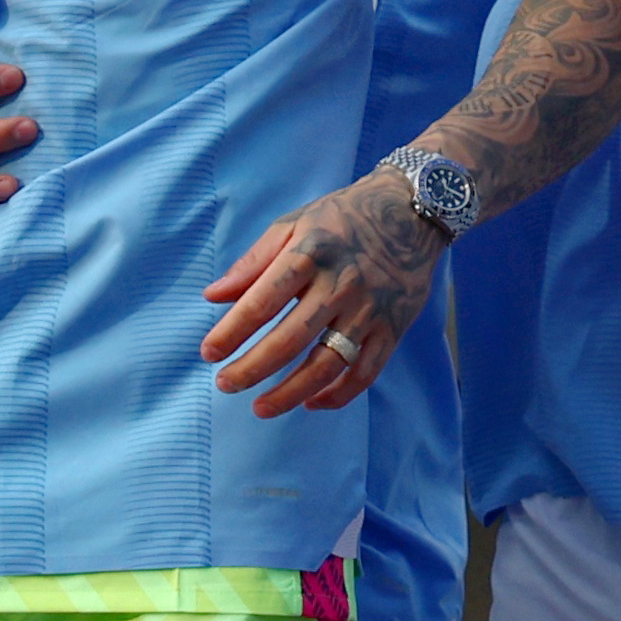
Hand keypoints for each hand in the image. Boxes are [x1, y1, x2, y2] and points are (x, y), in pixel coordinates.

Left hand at [202, 171, 442, 416]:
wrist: (412, 211)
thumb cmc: (342, 218)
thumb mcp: (294, 224)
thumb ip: (254, 262)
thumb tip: (213, 296)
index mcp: (309, 255)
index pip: (263, 301)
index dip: (232, 331)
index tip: (209, 352)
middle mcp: (340, 285)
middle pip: (291, 339)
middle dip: (252, 368)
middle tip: (225, 384)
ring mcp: (368, 310)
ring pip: (327, 364)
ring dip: (290, 392)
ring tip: (260, 408)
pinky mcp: (392, 328)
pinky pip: (365, 372)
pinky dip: (338, 395)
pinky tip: (310, 403)